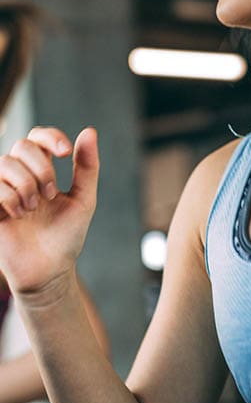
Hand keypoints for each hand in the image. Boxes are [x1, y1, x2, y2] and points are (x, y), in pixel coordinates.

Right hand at [0, 126, 99, 295]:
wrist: (49, 271)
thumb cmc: (66, 237)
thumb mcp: (83, 200)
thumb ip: (86, 167)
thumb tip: (89, 131)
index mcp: (43, 171)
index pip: (38, 137)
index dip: (50, 137)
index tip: (65, 152)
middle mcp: (20, 177)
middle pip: (22, 145)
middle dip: (41, 167)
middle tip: (50, 194)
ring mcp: (1, 190)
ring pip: (5, 163)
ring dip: (25, 184)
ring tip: (33, 209)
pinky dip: (8, 197)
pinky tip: (16, 215)